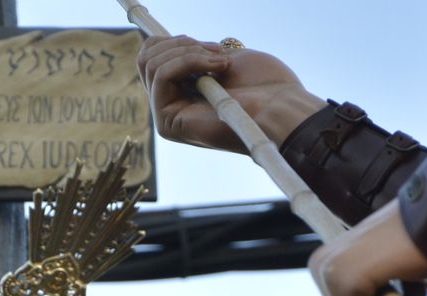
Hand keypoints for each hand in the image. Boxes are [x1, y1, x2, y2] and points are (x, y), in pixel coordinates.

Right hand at [137, 36, 324, 153]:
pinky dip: (188, 62)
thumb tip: (164, 41)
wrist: (280, 109)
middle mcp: (170, 106)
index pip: (153, 56)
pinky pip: (161, 76)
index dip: (175, 41)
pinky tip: (216, 70)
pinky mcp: (167, 122)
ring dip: (188, 52)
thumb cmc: (264, 86)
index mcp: (182, 93)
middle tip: (217, 53)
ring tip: (220, 63)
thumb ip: (192, 53)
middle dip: (181, 44)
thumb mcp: (223, 57)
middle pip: (146, 58)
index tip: (213, 47)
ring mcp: (166, 116)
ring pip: (151, 63)